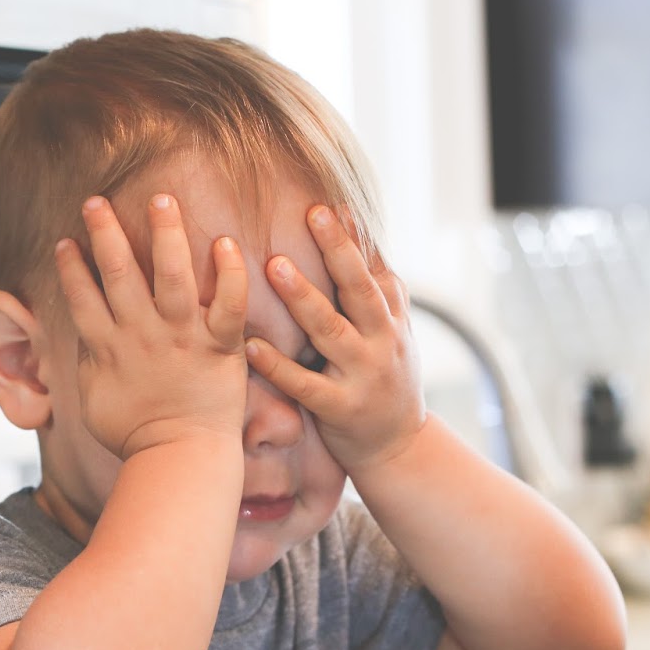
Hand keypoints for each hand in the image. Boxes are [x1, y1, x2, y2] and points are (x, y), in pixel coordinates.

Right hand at [55, 194, 247, 459]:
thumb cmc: (135, 436)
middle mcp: (141, 334)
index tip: (67, 241)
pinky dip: (229, 273)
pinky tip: (225, 242)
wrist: (179, 460)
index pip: (82, 297)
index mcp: (108, 347)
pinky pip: (228, 304)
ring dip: (164, 234)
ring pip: (171, 276)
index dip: (71, 268)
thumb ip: (90, 361)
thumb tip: (83, 339)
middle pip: (118, 273)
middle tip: (96, 201)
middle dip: (105, 233)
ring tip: (161, 199)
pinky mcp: (219, 346)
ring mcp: (181, 338)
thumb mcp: (94, 399)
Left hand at [246, 205, 425, 473]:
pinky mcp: (339, 408)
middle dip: (337, 250)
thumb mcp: (393, 331)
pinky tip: (250, 346)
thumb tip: (361, 230)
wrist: (399, 447)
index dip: (354, 236)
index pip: (373, 268)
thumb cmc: (385, 376)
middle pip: (358, 289)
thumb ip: (377, 288)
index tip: (329, 202)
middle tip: (311, 214)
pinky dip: (278, 365)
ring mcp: (362, 375)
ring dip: (303, 297)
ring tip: (274, 265)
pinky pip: (304, 384)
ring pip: (330, 330)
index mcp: (391, 317)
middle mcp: (382, 340)